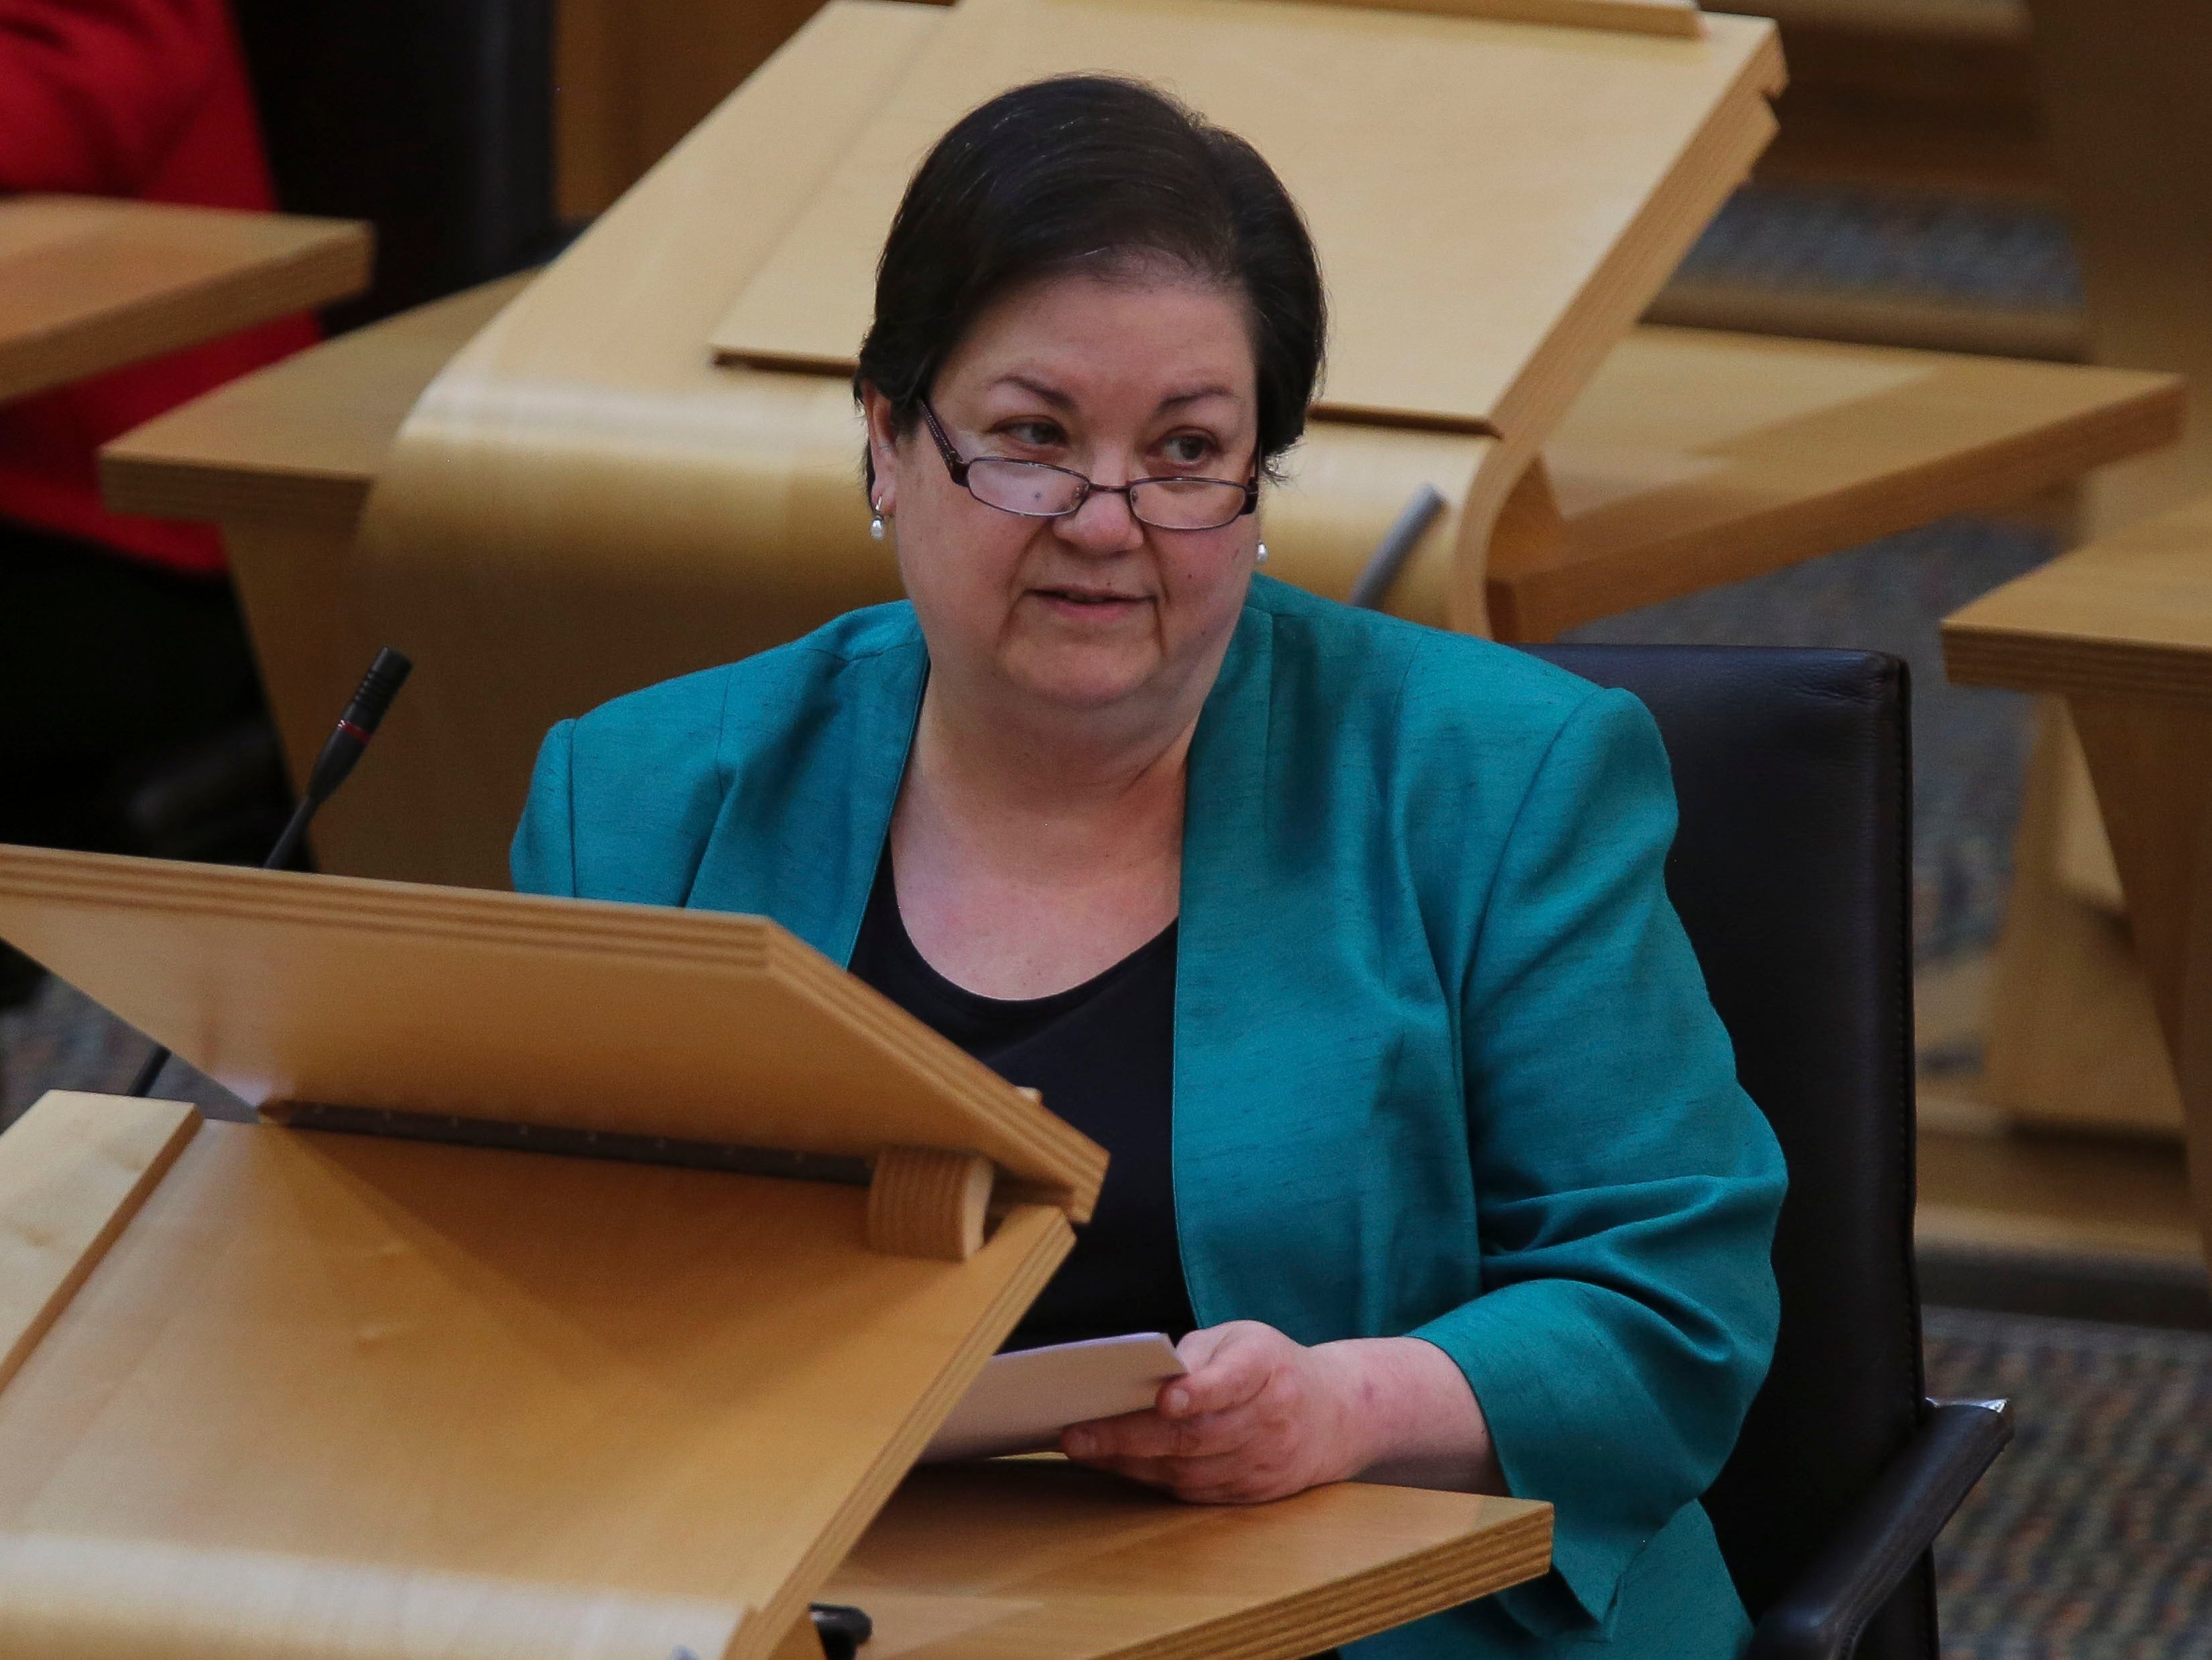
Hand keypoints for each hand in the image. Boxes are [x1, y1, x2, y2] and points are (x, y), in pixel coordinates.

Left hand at [1057, 1321, 1372, 1503]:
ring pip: (1189, 1470)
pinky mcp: (1252, 1493)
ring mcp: (1263, 1463)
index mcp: (1266, 1369)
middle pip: (1196, 1435)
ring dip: (1131, 1462)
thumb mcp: (1242, 1339)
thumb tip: (1143, 1378)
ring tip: (1083, 1449)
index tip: (1166, 1400)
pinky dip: (1153, 1479)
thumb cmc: (1271, 1367)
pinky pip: (1195, 1492)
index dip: (1200, 1392)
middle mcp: (1269, 1419)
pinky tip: (1118, 1464)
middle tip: (1076, 1436)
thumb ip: (1196, 1354)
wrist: (1336, 1415)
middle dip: (1130, 1437)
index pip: (1232, 1382)